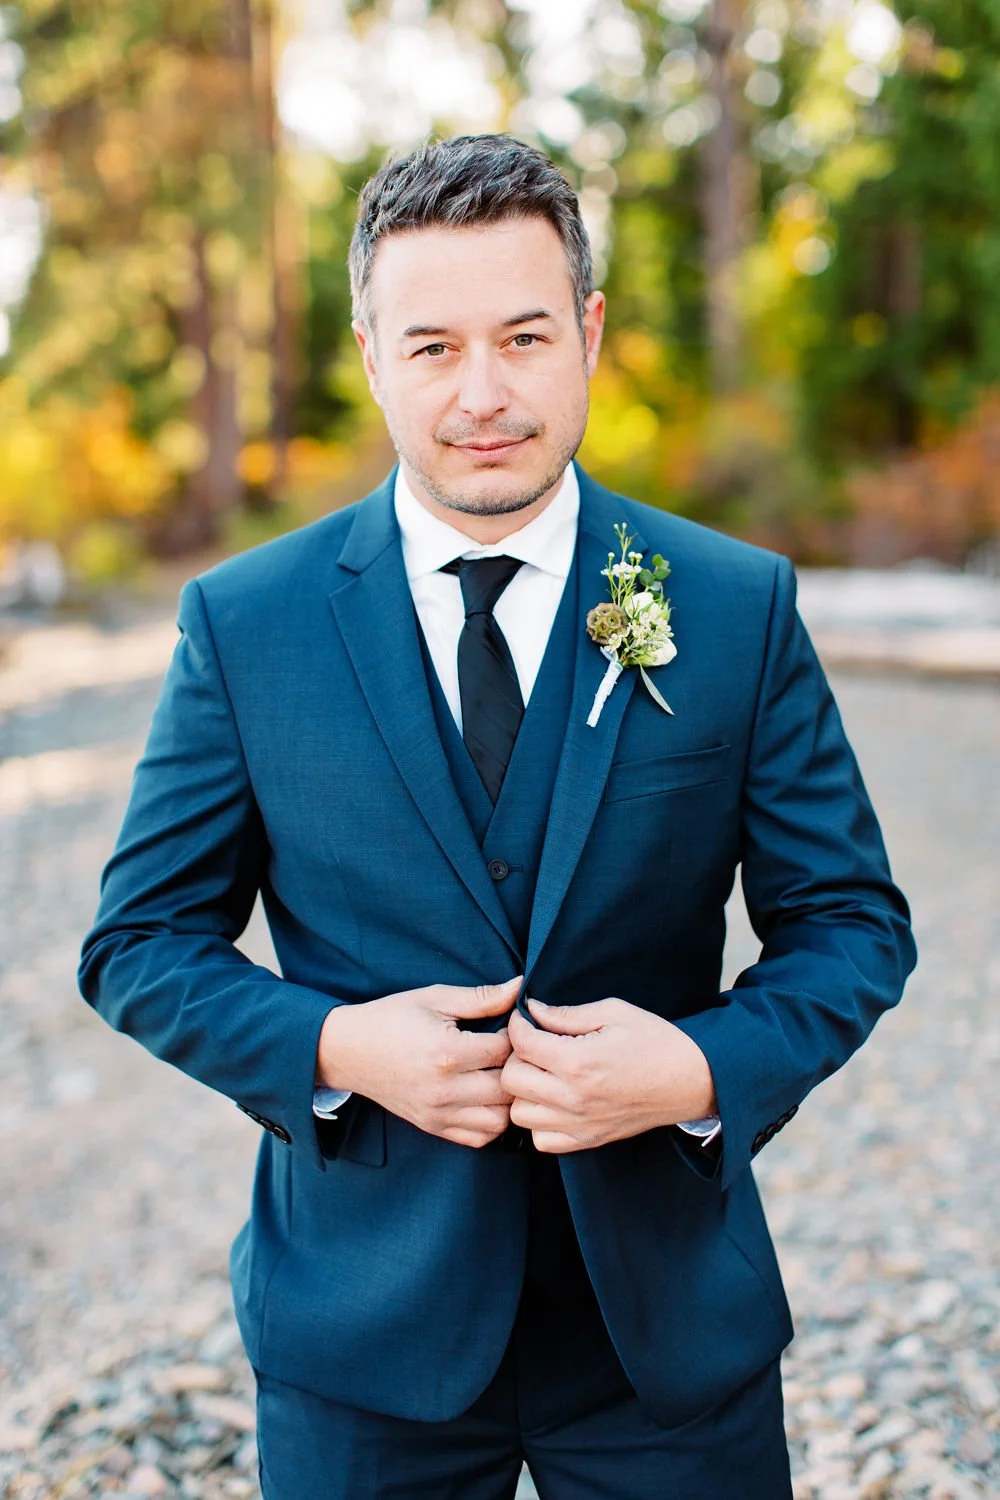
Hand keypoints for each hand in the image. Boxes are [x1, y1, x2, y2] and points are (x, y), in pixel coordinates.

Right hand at [316, 976, 520, 1147]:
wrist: (349, 1051)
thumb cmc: (391, 1018)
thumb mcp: (434, 999)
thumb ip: (480, 997)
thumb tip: (518, 986)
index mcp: (447, 1053)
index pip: (504, 1050)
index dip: (515, 1036)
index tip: (511, 1026)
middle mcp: (445, 1089)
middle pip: (507, 1088)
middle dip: (516, 1068)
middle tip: (512, 1053)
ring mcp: (438, 1113)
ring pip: (499, 1120)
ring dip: (508, 1100)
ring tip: (501, 1076)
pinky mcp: (433, 1126)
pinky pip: (478, 1138)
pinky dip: (492, 1122)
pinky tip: (488, 1098)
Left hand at [500, 997, 716, 1153]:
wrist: (691, 1080)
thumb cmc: (656, 1041)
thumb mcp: (614, 1012)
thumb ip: (567, 1013)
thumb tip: (533, 1010)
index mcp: (579, 1061)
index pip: (522, 1044)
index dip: (517, 1025)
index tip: (525, 1019)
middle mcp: (574, 1097)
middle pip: (511, 1080)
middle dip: (516, 1056)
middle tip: (534, 1045)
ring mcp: (579, 1124)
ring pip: (519, 1112)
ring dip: (524, 1090)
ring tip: (542, 1073)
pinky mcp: (587, 1140)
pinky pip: (540, 1140)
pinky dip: (539, 1121)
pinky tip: (553, 1100)